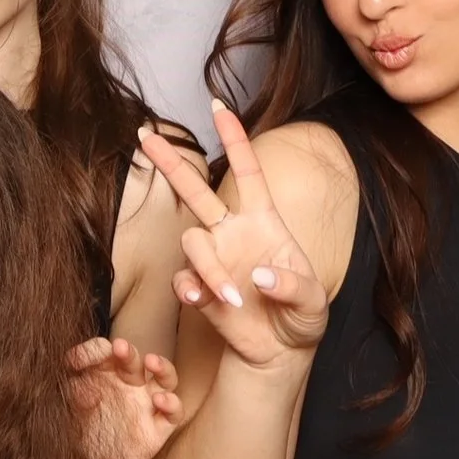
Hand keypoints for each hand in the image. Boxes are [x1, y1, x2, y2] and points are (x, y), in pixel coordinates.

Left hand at [68, 336, 179, 458]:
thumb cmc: (76, 433)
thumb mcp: (65, 406)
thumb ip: (71, 387)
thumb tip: (78, 370)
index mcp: (104, 375)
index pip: (103, 354)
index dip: (93, 351)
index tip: (78, 361)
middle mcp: (127, 385)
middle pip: (134, 361)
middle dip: (128, 352)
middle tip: (119, 347)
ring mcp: (145, 405)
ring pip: (165, 379)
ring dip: (162, 367)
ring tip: (151, 361)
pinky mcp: (156, 429)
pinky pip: (173, 414)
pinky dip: (172, 404)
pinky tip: (160, 400)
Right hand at [137, 102, 327, 368]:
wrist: (279, 352)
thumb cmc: (301, 317)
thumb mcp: (313, 303)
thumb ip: (293, 286)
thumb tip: (259, 276)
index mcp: (265, 222)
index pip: (248, 172)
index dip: (234, 140)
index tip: (219, 106)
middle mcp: (233, 233)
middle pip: (196, 191)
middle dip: (171, 163)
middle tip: (144, 134)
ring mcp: (213, 259)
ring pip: (191, 242)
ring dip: (208, 269)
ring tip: (230, 298)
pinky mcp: (199, 288)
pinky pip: (183, 280)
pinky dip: (194, 289)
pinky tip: (208, 302)